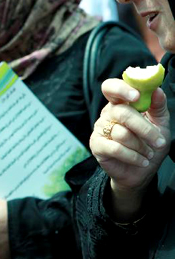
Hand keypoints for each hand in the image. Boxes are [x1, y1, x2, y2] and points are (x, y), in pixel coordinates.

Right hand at [89, 79, 169, 219]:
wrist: (141, 171)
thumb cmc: (149, 144)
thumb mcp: (161, 124)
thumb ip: (158, 106)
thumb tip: (157, 90)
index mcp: (121, 103)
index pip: (112, 87)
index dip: (121, 89)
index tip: (137, 95)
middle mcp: (108, 114)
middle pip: (122, 113)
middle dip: (144, 128)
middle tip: (160, 141)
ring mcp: (100, 129)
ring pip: (122, 133)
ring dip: (141, 146)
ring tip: (149, 154)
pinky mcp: (97, 145)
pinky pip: (116, 148)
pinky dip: (133, 156)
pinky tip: (141, 161)